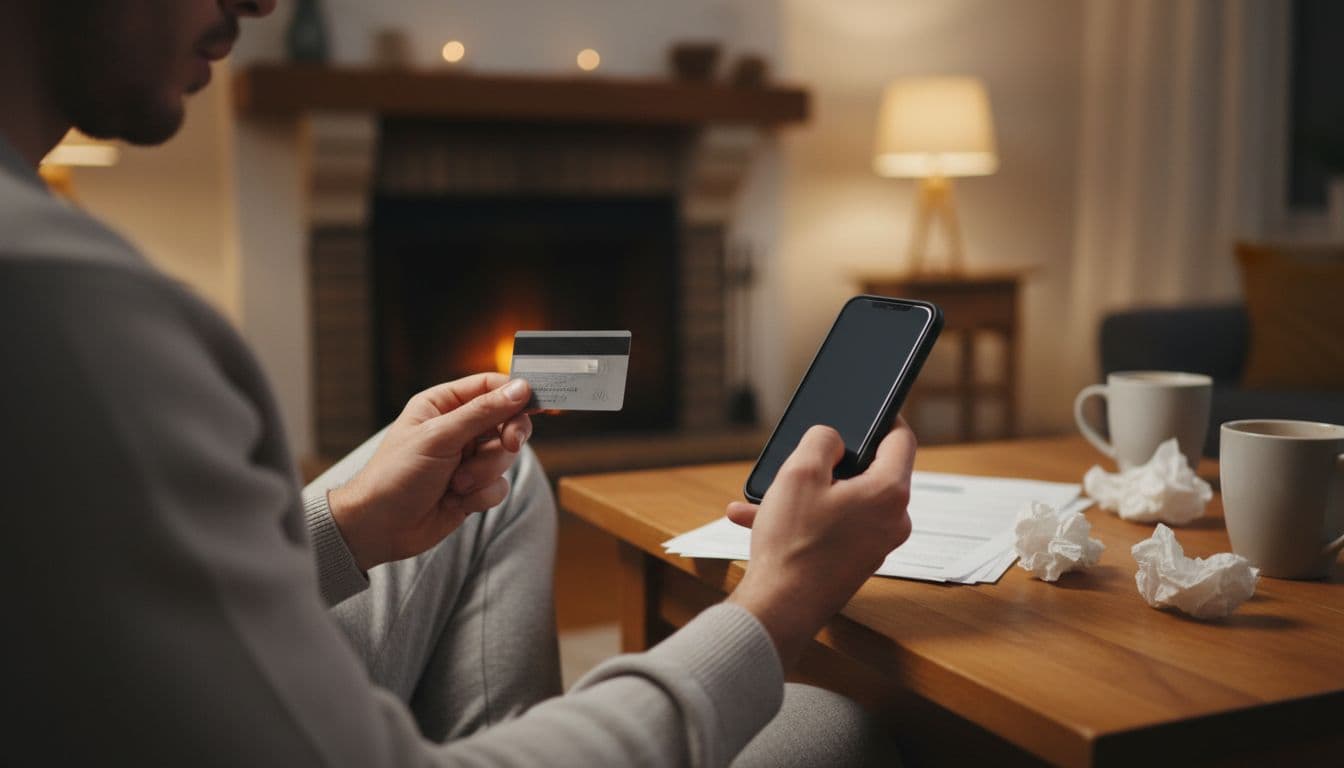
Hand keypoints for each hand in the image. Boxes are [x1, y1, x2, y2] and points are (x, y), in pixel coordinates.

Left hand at [328, 373, 532, 570]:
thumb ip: (482, 412)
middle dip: (507, 437)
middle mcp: (457, 428)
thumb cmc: (396, 475)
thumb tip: (520, 388)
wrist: (379, 528)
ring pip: (505, 456)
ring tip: (456, 483)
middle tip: (509, 444)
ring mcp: (466, 459)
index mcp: (443, 404)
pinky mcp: (473, 487)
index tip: (538, 404)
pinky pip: (499, 485)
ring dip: (485, 472)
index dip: (515, 393)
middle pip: (507, 420)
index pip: (490, 387)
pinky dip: (481, 494)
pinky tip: (455, 500)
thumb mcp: (439, 437)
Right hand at [725, 420, 915, 666]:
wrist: (780, 608)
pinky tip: (758, 518)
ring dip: (806, 493)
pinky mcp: (856, 561)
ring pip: (843, 500)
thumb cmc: (793, 544)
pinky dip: (803, 518)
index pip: (902, 439)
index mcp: (890, 492)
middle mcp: (892, 520)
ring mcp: (876, 544)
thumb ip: (822, 439)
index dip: (885, 417)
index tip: (868, 408)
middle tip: (801, 456)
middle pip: (869, 471)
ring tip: (765, 494)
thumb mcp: (799, 472)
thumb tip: (832, 438)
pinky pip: (833, 526)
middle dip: (831, 461)